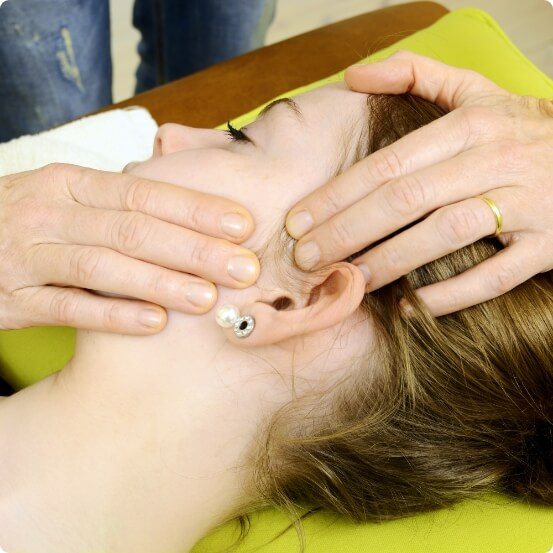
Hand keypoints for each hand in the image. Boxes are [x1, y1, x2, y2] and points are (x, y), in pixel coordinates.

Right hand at [0, 163, 258, 333]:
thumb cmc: (33, 221)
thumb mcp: (69, 199)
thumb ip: (121, 205)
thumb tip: (197, 216)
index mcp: (71, 184)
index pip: (143, 194)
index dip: (195, 209)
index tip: (242, 225)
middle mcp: (50, 213)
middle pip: (132, 229)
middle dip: (193, 249)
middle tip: (243, 267)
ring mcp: (28, 255)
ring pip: (103, 267)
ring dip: (160, 282)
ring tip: (207, 298)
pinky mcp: (12, 298)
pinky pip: (68, 307)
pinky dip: (113, 315)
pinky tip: (154, 324)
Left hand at [286, 51, 552, 315]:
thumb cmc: (522, 129)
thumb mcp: (477, 91)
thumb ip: (415, 75)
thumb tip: (352, 76)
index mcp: (471, 125)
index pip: (388, 164)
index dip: (337, 195)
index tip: (298, 221)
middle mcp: (496, 160)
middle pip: (406, 200)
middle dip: (348, 231)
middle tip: (307, 258)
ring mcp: (526, 204)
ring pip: (445, 235)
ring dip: (390, 261)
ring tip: (348, 281)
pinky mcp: (548, 244)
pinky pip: (495, 277)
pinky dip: (450, 295)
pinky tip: (409, 308)